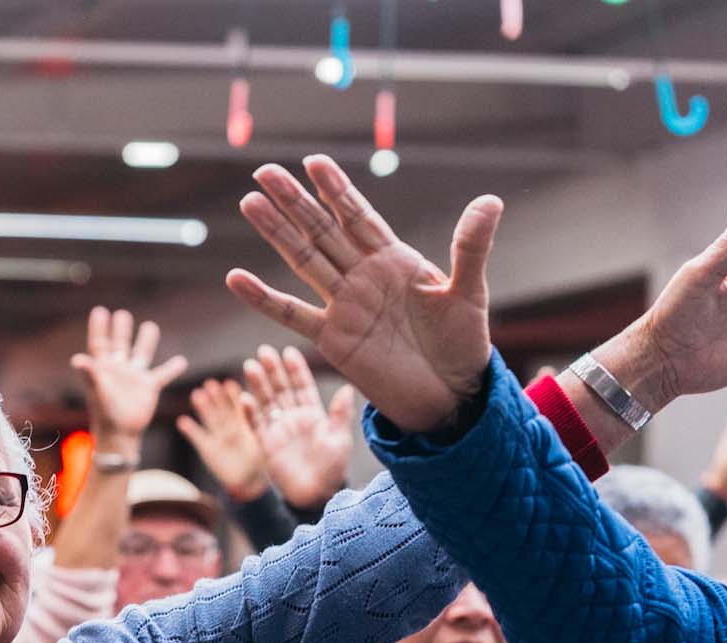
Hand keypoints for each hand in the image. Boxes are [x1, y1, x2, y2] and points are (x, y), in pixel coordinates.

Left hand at [71, 306, 186, 447]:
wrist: (120, 435)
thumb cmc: (105, 414)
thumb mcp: (98, 391)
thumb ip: (90, 373)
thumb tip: (77, 359)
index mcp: (102, 368)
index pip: (100, 343)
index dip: (99, 328)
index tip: (100, 311)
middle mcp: (118, 370)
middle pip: (120, 344)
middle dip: (121, 330)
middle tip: (122, 315)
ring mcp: (134, 378)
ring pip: (142, 354)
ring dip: (146, 341)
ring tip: (150, 326)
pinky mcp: (149, 387)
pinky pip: (163, 374)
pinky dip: (173, 368)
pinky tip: (182, 360)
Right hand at [178, 379, 269, 500]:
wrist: (249, 484)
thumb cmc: (262, 464)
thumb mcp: (268, 447)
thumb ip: (268, 434)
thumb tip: (278, 415)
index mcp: (249, 426)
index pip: (242, 408)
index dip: (235, 397)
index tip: (230, 384)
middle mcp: (233, 428)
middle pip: (224, 410)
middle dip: (217, 397)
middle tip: (210, 383)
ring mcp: (219, 437)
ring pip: (211, 420)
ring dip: (203, 408)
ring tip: (197, 394)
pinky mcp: (208, 449)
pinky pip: (198, 438)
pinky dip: (190, 430)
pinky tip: (182, 421)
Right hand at [227, 154, 501, 432]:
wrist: (450, 396)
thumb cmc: (463, 344)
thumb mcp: (468, 291)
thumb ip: (470, 247)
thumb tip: (490, 200)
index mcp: (394, 260)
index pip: (358, 215)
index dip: (336, 189)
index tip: (314, 161)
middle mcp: (363, 278)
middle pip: (322, 231)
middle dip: (294, 201)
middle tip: (265, 172)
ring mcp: (344, 307)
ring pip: (303, 261)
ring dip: (276, 234)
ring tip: (250, 203)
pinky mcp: (333, 339)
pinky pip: (292, 315)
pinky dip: (264, 299)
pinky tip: (236, 279)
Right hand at [244, 346, 354, 510]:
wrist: (316, 494)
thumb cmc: (332, 467)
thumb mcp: (340, 439)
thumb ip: (340, 414)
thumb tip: (347, 388)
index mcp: (313, 413)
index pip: (303, 386)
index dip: (296, 369)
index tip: (288, 351)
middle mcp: (294, 418)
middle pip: (281, 389)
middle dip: (272, 370)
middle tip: (263, 351)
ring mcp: (279, 430)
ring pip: (266, 402)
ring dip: (258, 385)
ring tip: (250, 366)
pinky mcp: (266, 444)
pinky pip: (255, 425)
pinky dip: (249, 413)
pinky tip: (244, 399)